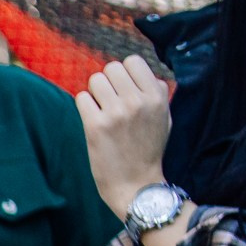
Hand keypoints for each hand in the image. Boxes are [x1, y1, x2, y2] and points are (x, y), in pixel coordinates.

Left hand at [76, 56, 173, 217]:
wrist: (136, 185)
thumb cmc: (149, 150)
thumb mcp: (164, 117)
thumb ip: (156, 92)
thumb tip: (142, 71)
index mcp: (156, 97)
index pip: (133, 61)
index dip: (125, 72)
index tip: (124, 88)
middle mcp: (137, 101)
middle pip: (111, 68)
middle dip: (108, 82)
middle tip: (110, 101)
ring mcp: (116, 113)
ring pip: (95, 80)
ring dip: (94, 93)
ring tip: (102, 110)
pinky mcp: (96, 126)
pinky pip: (81, 98)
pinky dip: (84, 106)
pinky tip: (92, 119)